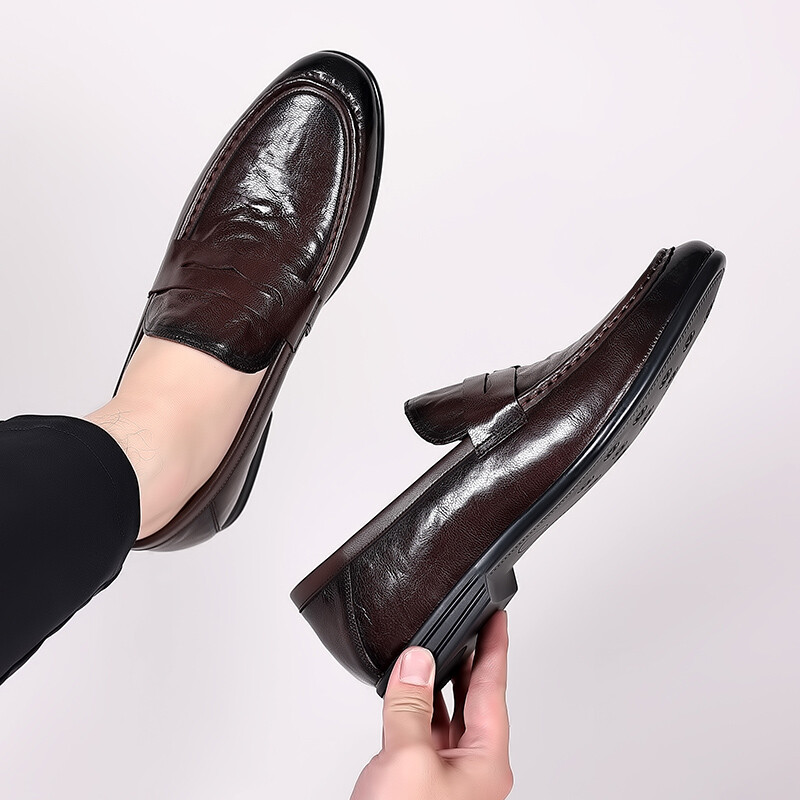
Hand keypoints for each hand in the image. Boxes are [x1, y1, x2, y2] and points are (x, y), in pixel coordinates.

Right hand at [350, 611, 512, 799]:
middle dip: (468, 659)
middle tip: (468, 624)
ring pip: (445, 715)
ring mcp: (444, 777)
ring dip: (436, 682)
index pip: (493, 690)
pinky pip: (422, 731)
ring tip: (431, 647)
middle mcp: (470, 769)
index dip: (495, 649)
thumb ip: (412, 705)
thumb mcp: (409, 759)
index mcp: (485, 764)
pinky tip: (404, 688)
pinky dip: (414, 705)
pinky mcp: (418, 782)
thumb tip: (416, 662)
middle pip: (473, 699)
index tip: (497, 618)